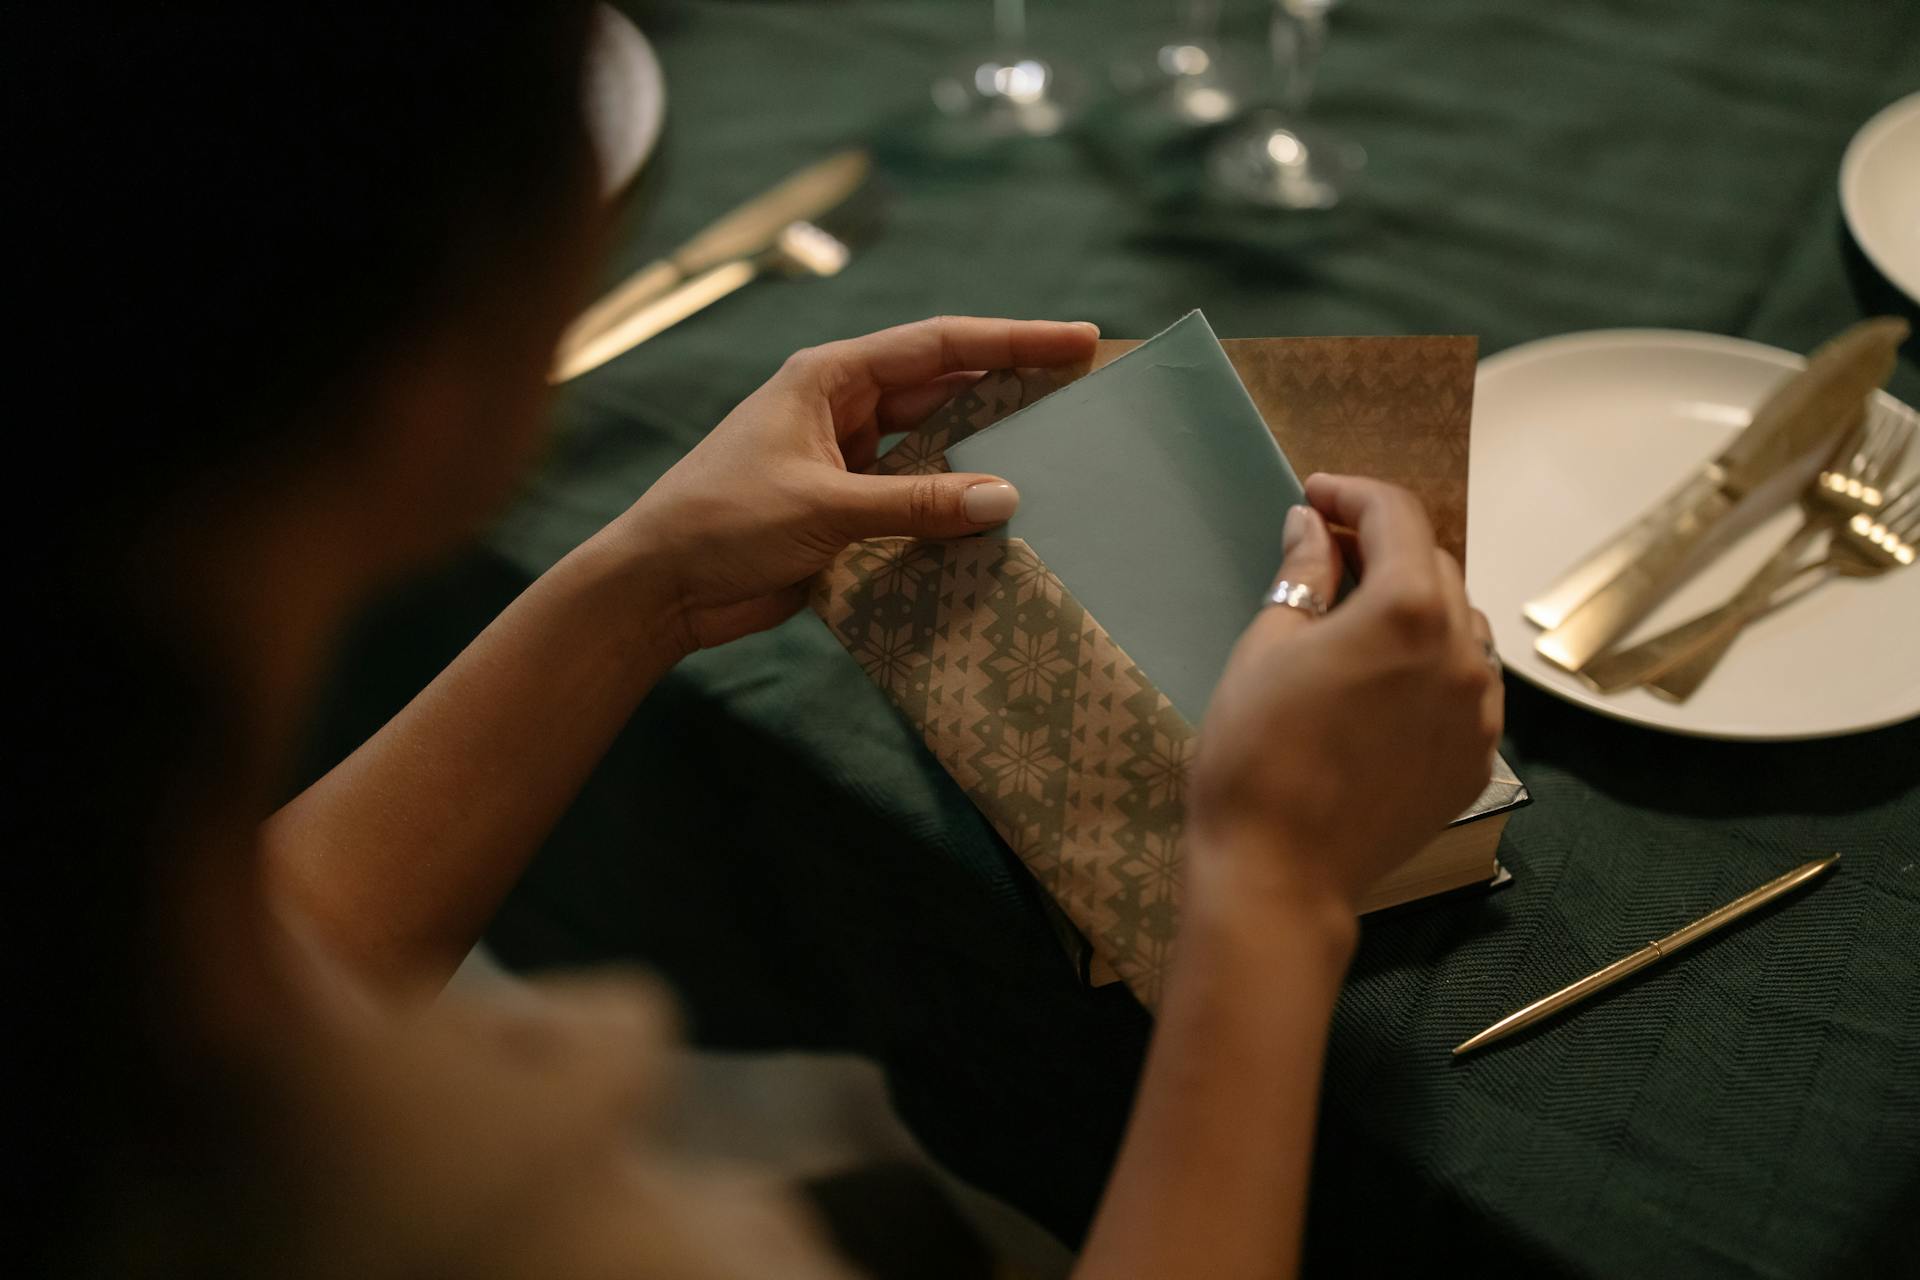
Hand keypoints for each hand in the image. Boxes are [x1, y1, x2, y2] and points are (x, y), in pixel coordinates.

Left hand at [609, 316, 1098, 652]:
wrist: (658, 588)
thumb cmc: (721, 523)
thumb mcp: (823, 508)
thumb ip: (916, 503)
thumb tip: (1006, 498)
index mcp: (829, 378)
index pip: (939, 345)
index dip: (1013, 340)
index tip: (1078, 340)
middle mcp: (841, 409)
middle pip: (944, 389)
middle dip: (1010, 389)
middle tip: (1084, 393)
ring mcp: (843, 460)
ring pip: (933, 446)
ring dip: (984, 453)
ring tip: (1057, 455)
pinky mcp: (843, 511)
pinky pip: (915, 498)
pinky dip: (953, 507)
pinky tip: (997, 520)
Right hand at [1188, 474, 1502, 919]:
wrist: (1280, 872)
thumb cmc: (1254, 752)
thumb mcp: (1266, 647)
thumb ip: (1302, 575)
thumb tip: (1313, 524)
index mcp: (1408, 609)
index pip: (1397, 517)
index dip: (1353, 494)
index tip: (1315, 497)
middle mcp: (1463, 651)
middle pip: (1434, 566)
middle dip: (1384, 546)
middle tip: (1326, 551)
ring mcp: (1480, 710)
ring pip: (1461, 627)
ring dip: (1417, 605)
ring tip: (1360, 619)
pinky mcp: (1476, 758)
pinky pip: (1468, 687)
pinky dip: (1434, 665)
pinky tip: (1388, 683)